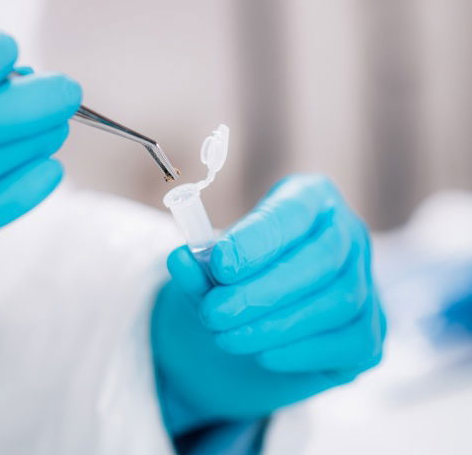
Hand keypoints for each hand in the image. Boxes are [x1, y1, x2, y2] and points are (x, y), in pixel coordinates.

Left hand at [152, 174, 385, 432]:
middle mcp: (349, 232)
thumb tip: (180, 259)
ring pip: (338, 302)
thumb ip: (199, 264)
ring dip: (277, 325)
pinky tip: (264, 355)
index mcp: (311, 197)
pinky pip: (349, 342)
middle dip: (266, 290)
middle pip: (323, 257)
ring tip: (227, 338)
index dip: (259, 238)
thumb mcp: (210, 267)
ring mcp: (367, 281)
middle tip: (215, 313)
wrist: (256, 324)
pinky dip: (303, 351)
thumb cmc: (236, 277)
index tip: (220, 264)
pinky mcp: (372, 332)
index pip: (292, 211)